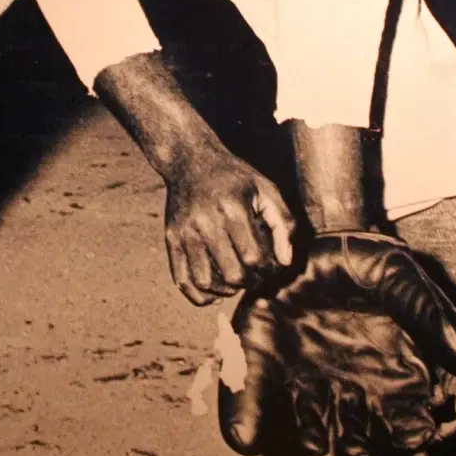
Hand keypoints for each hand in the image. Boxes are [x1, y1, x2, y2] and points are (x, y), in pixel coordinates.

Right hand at [164, 141, 293, 306]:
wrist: (190, 160)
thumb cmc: (235, 177)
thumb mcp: (266, 189)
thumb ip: (283, 224)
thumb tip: (284, 261)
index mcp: (233, 210)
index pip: (255, 258)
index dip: (268, 270)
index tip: (270, 264)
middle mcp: (206, 223)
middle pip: (233, 274)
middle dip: (250, 281)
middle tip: (255, 273)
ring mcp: (186, 233)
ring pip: (206, 282)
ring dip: (226, 290)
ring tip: (236, 280)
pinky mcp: (171, 239)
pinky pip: (182, 280)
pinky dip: (199, 295)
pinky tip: (214, 292)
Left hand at [219, 232, 455, 455]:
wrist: (308, 237)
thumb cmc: (360, 260)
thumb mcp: (399, 277)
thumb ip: (429, 315)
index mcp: (383, 369)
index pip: (403, 416)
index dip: (409, 432)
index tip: (413, 435)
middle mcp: (346, 382)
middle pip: (358, 432)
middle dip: (358, 445)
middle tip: (358, 445)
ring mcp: (304, 376)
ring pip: (312, 426)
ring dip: (314, 439)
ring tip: (317, 440)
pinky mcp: (264, 363)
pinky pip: (256, 398)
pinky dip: (248, 420)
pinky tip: (248, 437)